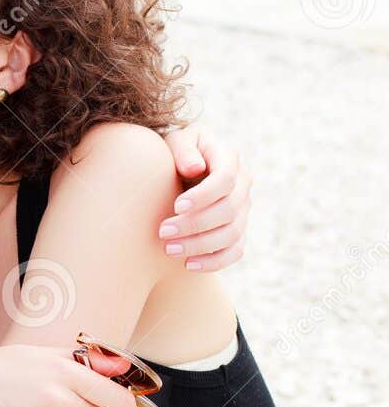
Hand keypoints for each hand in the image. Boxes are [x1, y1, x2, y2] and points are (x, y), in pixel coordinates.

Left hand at [160, 127, 250, 270]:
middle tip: (163, 232)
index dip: (204, 195)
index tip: (176, 206)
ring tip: (169, 249)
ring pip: (232, 234)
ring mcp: (243, 209)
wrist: (175, 170)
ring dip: (200, 245)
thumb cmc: (172, 152)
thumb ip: (183, 149)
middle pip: (229, 210)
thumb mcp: (174, 141)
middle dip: (195, 224)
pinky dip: (214, 261)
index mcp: (228, 158)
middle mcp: (242, 184)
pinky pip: (235, 251)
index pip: (226, 179)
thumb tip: (195, 168)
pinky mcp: (237, 230)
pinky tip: (188, 264)